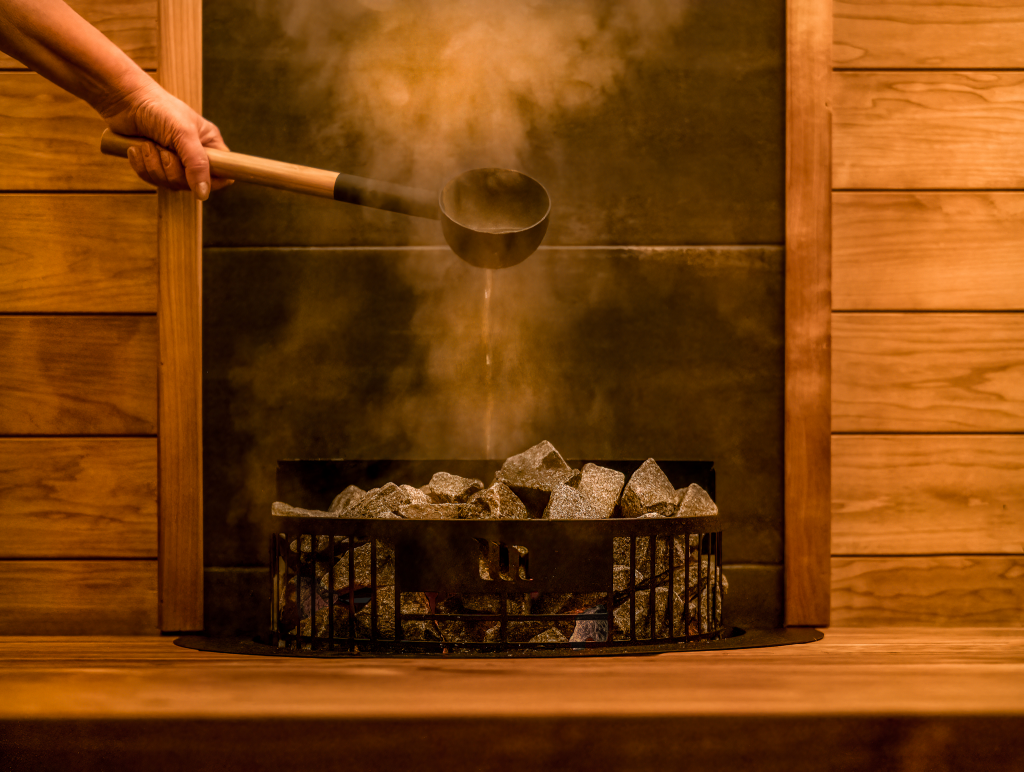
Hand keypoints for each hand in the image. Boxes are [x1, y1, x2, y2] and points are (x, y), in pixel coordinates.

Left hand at [101, 79, 232, 199]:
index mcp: (209, 144)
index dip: (210, 180)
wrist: (125, 99)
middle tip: (163, 151)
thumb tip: (204, 194)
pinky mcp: (154, 163)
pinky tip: (136, 148)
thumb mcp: (184, 134)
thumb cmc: (159, 109)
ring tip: (147, 145)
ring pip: (170, 184)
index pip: (223, 175)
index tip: (194, 173)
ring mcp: (174, 160)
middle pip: (192, 184)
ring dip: (154, 166)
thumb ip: (197, 164)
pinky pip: (152, 179)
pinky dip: (141, 165)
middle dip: (172, 170)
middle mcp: (194, 154)